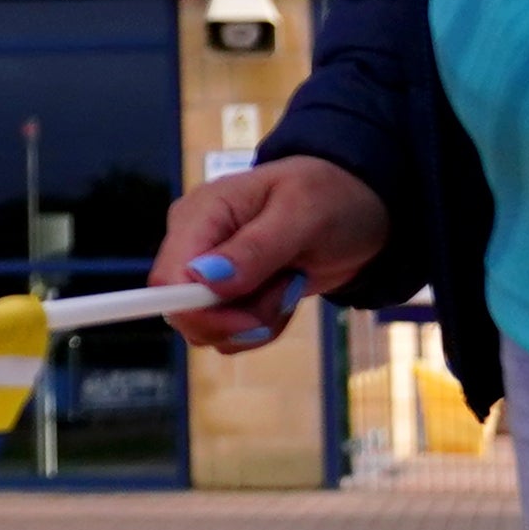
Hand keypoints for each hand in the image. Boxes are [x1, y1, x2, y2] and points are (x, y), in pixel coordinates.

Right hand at [154, 155, 389, 351]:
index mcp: (200, 214)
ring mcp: (210, 273)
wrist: (360, 209)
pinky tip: (287, 292)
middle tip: (288, 289)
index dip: (198, 311)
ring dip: (260, 321)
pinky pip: (233, 333)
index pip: (168, 278)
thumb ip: (255, 249)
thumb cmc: (332, 196)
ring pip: (212, 330)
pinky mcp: (228, 296)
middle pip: (185, 313)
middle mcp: (194, 245)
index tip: (250, 320)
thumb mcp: (302, 213)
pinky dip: (266, 324)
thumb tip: (204, 278)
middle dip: (241, 319)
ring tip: (292, 281)